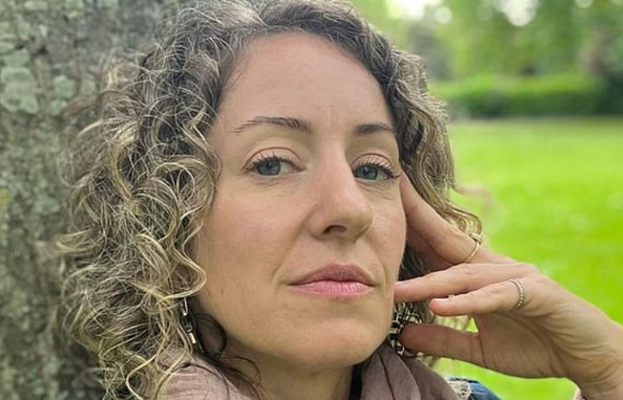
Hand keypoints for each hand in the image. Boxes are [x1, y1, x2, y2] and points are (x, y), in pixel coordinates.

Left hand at [395, 175, 622, 396]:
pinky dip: (469, 302)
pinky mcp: (536, 293)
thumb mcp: (480, 347)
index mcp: (478, 275)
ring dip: (430, 283)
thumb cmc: (535, 344)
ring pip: (465, 276)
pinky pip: (497, 296)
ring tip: (396, 289)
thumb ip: (444, 338)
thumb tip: (402, 335)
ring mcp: (516, 277)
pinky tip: (441, 306)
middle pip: (448, 241)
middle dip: (418, 217)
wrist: (587, 356)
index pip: (439, 245)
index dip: (413, 224)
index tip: (386, 202)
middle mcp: (494, 268)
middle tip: (390, 194)